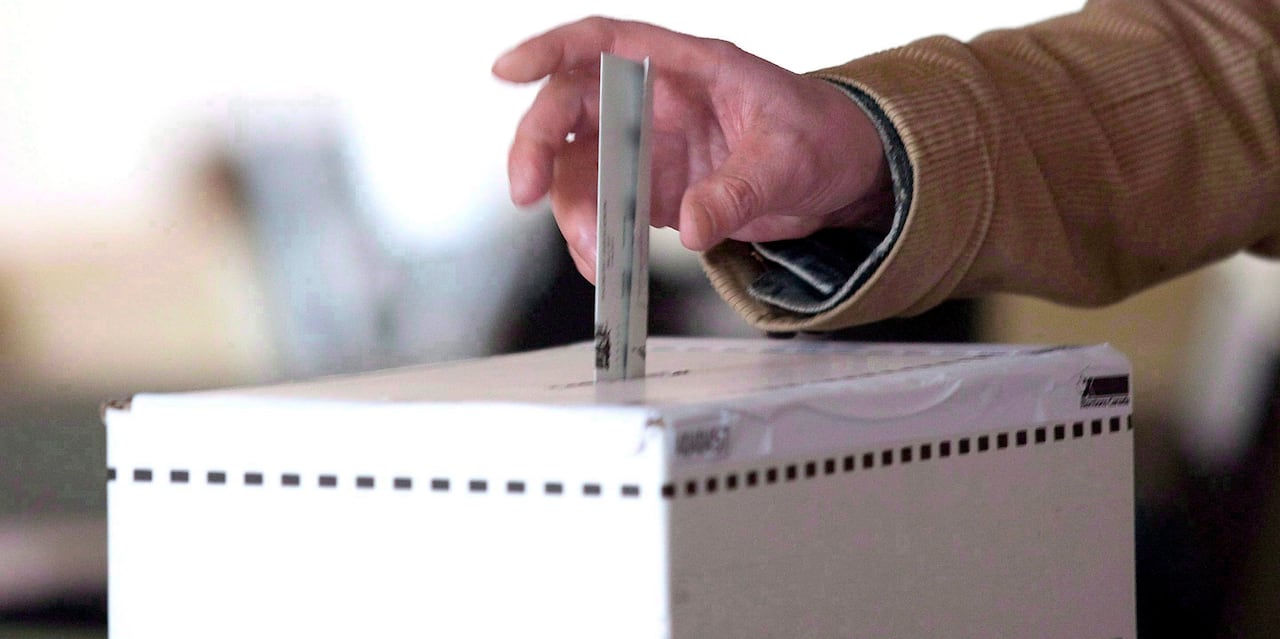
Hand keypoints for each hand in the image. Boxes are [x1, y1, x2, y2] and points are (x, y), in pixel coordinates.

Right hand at [493, 17, 891, 282]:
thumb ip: (739, 189)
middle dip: (538, 146)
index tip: (510, 71)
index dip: (551, 50)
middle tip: (527, 190)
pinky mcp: (651, 192)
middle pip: (571, 109)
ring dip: (570, 212)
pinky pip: (604, 212)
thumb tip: (693, 224)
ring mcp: (648, 148)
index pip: (604, 43)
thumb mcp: (789, 158)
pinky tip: (606, 265)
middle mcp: (654, 104)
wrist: (841, 175)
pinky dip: (596, 240)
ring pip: (578, 169)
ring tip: (596, 255)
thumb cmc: (821, 135)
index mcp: (686, 67)